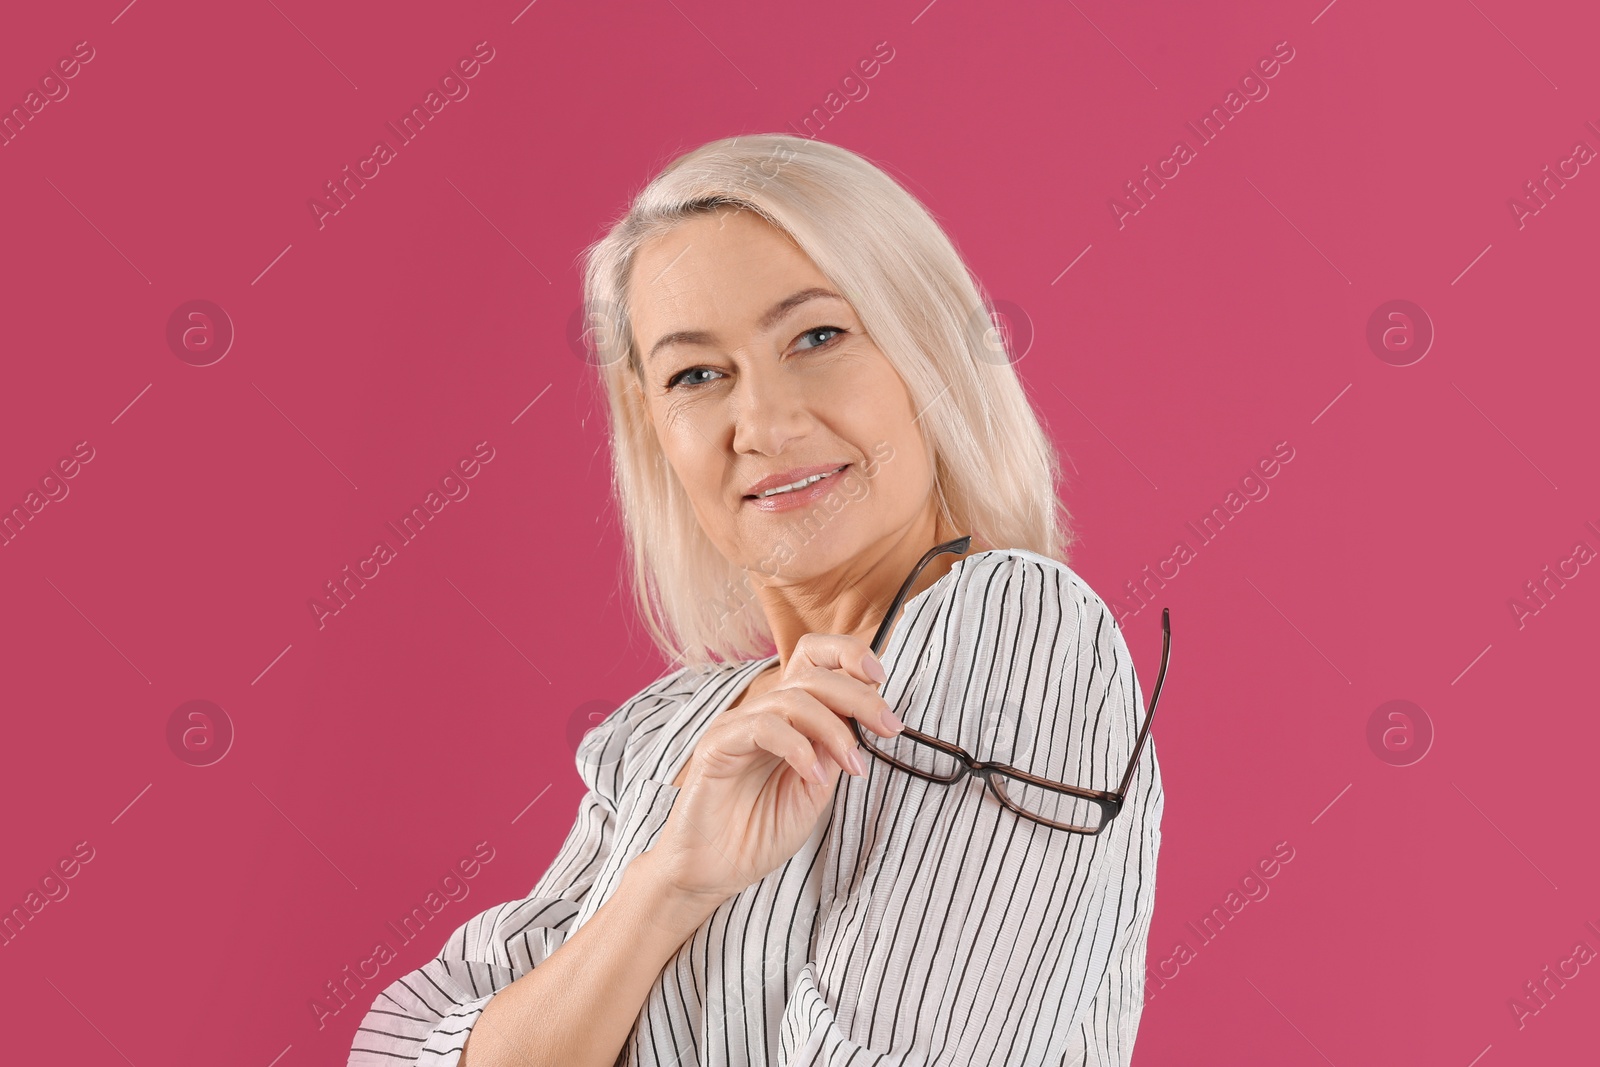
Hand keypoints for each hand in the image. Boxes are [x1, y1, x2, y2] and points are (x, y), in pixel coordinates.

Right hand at [646, 633, 904, 904]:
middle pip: (813, 674)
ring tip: (853, 766)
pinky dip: (798, 748)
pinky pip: (763, 728)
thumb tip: (865, 717)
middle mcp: (762, 712)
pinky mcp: (717, 746)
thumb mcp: (815, 788)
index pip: (814, 658)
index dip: (849, 655)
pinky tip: (813, 776)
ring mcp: (737, 725)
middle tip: (890, 727)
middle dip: (860, 696)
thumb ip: (834, 750)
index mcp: (787, 716)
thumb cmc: (760, 831)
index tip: (882, 679)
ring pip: (794, 698)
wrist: (714, 872)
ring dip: (835, 729)